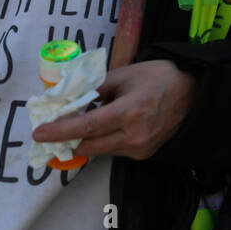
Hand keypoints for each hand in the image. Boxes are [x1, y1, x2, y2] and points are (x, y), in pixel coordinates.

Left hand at [32, 59, 196, 159]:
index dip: (61, 131)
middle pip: (89, 144)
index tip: (39, 134)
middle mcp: (134, 135)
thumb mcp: (124, 74)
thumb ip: (96, 89)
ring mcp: (140, 148)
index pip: (87, 125)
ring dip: (85, 139)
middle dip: (66, 139)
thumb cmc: (158, 77)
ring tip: (76, 123)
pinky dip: (102, 140)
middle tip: (48, 133)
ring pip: (100, 149)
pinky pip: (114, 149)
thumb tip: (71, 101)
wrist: (192, 94)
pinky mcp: (143, 154)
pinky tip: (101, 126)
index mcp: (130, 111)